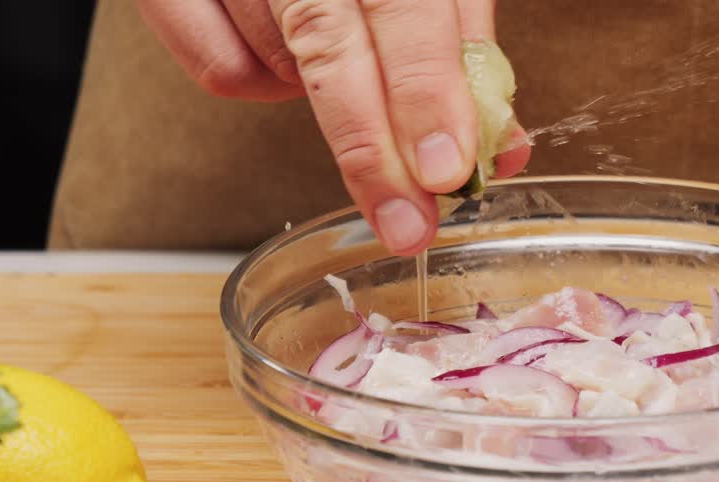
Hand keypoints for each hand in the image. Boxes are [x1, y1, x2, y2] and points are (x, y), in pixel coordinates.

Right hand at [137, 0, 531, 254]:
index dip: (425, 91)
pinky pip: (221, 72)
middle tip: (405, 223)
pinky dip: (262, 81)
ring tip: (340, 59)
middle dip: (373, 151)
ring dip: (324, 96)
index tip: (446, 168)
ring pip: (278, 68)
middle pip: (329, 50)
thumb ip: (461, 46)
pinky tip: (284, 51)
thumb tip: (497, 151)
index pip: (406, 7)